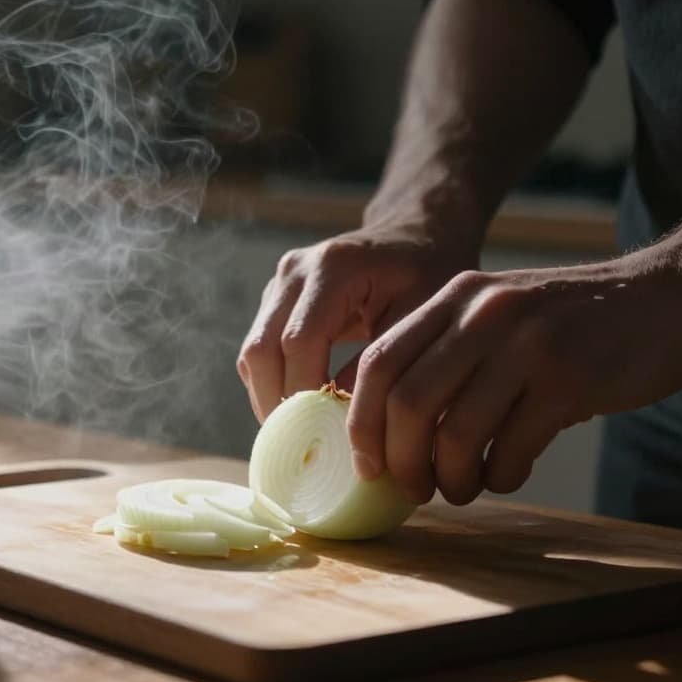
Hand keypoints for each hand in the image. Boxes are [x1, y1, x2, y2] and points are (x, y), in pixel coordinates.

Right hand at [237, 224, 476, 421]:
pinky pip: (258, 351)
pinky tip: (300, 411)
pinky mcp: (274, 299)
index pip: (298, 342)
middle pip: (261, 350)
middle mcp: (296, 271)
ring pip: (252, 354)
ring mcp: (279, 283)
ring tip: (302, 436)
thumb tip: (343, 419)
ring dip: (270, 398)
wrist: (416, 234)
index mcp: (334, 268)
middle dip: (279, 404)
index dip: (304, 394)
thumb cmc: (430, 273)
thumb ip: (382, 363)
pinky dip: (273, 385)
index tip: (325, 436)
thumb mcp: (421, 316)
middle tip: (306, 447)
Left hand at [347, 256, 681, 504]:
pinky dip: (501, 476)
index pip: (379, 364)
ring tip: (461, 489)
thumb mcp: (498, 314)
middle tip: (411, 488)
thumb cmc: (571, 322)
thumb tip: (387, 431)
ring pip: (457, 434)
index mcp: (455, 298)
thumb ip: (446, 354)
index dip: (362, 423)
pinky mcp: (569, 379)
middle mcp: (483, 314)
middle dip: (400, 461)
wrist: (668, 296)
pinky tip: (507, 474)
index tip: (367, 465)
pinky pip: (513, 448)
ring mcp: (526, 345)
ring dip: (452, 479)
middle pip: (407, 403)